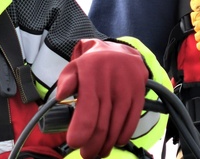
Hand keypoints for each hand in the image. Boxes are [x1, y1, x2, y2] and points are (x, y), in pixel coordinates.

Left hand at [56, 39, 147, 158]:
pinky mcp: (138, 95)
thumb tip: (60, 96)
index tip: (74, 143)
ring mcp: (126, 90)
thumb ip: (66, 82)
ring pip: (117, 126)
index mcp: (91, 76)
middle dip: (92, 144)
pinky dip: (123, 136)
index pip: (87, 110)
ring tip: (98, 151)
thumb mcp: (74, 67)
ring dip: (107, 144)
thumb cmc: (91, 64)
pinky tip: (115, 142)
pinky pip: (132, 121)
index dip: (81, 130)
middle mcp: (110, 83)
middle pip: (102, 123)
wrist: (120, 50)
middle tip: (86, 154)